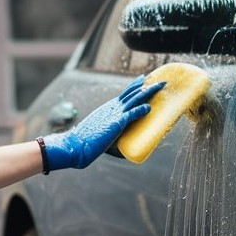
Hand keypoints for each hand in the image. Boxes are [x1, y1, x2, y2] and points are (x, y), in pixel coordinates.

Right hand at [38, 75, 164, 171]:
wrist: (74, 145)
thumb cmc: (85, 144)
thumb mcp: (102, 138)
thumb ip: (115, 142)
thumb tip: (126, 154)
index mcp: (108, 109)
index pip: (124, 95)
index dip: (135, 86)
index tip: (143, 81)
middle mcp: (111, 108)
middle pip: (132, 93)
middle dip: (146, 85)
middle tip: (159, 81)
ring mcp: (114, 114)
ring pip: (134, 99)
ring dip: (148, 92)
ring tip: (160, 86)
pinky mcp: (115, 123)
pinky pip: (131, 114)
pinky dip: (141, 110)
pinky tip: (149, 108)